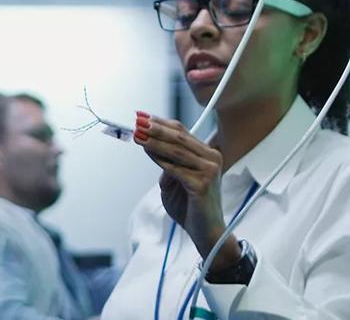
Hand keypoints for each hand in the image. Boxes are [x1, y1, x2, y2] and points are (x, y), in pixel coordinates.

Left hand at [134, 112, 239, 269]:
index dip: (161, 122)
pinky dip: (160, 158)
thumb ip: (168, 163)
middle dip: (156, 128)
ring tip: (138, 134)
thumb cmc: (191, 207)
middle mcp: (211, 158)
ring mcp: (209, 171)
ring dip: (154, 141)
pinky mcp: (202, 184)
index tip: (141, 116)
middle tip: (137, 121)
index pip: (182, 132)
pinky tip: (147, 151)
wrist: (206, 232)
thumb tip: (151, 146)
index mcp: (207, 154)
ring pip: (176, 150)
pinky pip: (176, 168)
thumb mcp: (175, 180)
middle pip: (179, 136)